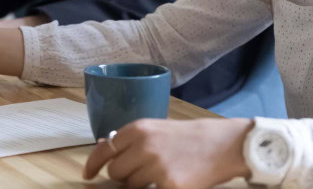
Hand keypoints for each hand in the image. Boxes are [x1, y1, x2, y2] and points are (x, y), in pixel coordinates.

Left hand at [83, 118, 253, 188]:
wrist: (223, 145)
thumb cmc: (190, 137)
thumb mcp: (157, 129)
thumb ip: (132, 139)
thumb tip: (105, 145)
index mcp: (139, 129)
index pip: (105, 149)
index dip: (93, 164)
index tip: (88, 174)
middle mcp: (144, 146)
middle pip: (116, 172)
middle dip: (125, 175)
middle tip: (144, 171)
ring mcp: (156, 168)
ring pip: (131, 186)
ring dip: (141, 185)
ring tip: (163, 173)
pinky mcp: (170, 186)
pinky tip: (173, 181)